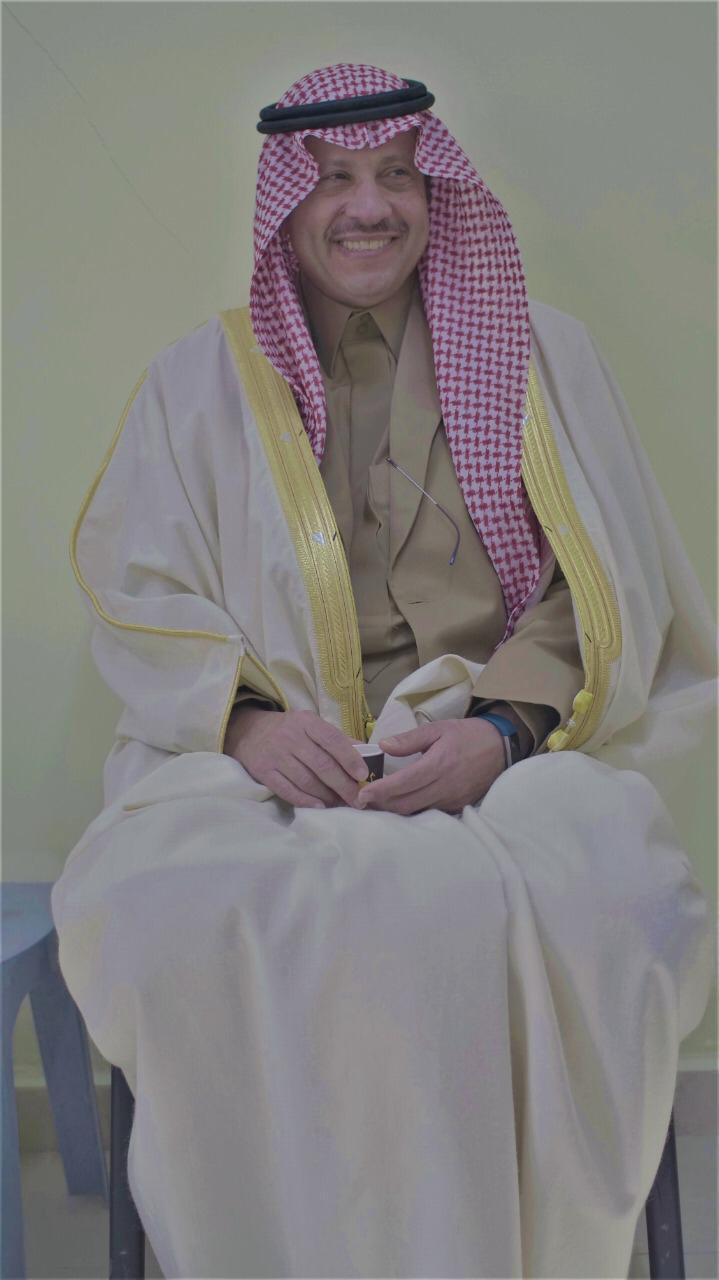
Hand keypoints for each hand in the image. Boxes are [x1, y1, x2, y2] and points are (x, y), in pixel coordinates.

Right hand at [224, 704, 367, 808]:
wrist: (248, 732)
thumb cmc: (288, 730)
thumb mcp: (310, 725)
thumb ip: (337, 739)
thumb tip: (367, 755)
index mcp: (306, 722)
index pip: (332, 740)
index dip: (350, 759)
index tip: (363, 775)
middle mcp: (290, 737)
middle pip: (322, 765)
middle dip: (343, 785)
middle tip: (358, 800)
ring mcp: (275, 755)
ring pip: (306, 780)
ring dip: (327, 796)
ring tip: (340, 804)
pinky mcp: (264, 772)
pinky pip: (287, 790)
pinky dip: (305, 800)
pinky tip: (319, 807)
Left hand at [354, 717, 506, 815]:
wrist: (501, 747)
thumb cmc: (467, 735)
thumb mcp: (438, 729)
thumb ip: (409, 739)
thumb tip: (383, 745)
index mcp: (439, 764)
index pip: (403, 783)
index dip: (380, 791)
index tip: (361, 794)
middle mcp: (445, 786)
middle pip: (406, 803)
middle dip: (381, 805)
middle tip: (362, 801)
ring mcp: (452, 800)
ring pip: (416, 812)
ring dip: (394, 810)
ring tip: (375, 804)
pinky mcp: (457, 807)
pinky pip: (429, 813)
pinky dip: (411, 811)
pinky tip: (399, 805)